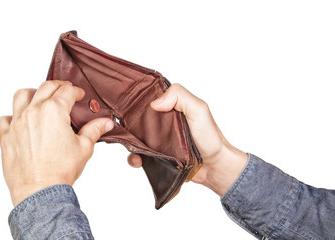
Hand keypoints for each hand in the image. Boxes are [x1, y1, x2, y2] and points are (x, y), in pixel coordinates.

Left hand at [0, 80, 113, 205]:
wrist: (40, 190)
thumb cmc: (60, 170)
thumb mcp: (84, 148)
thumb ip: (94, 130)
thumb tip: (105, 123)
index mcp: (54, 111)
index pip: (67, 92)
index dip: (76, 91)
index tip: (79, 94)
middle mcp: (34, 112)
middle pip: (46, 87)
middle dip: (58, 86)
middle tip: (65, 90)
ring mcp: (17, 123)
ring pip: (22, 96)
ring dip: (33, 93)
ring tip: (40, 98)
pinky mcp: (6, 136)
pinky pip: (4, 118)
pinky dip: (12, 116)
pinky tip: (20, 121)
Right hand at [127, 84, 247, 195]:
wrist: (214, 167)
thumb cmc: (210, 137)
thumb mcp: (199, 109)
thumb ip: (180, 96)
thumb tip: (154, 103)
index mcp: (170, 106)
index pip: (147, 97)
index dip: (134, 99)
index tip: (122, 103)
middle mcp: (161, 121)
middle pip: (136, 118)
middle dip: (125, 123)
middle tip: (120, 128)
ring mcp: (157, 138)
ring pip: (134, 137)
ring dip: (128, 143)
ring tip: (132, 149)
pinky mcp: (155, 155)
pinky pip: (138, 155)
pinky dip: (134, 158)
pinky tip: (138, 160)